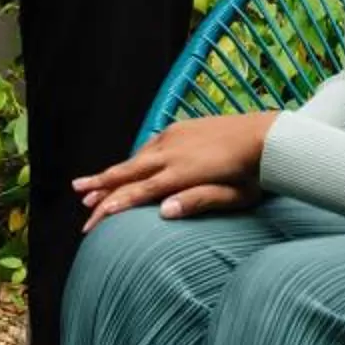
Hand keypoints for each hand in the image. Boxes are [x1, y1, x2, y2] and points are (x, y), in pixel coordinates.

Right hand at [74, 112, 276, 229]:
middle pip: (127, 171)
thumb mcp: (231, 197)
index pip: (138, 192)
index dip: (113, 205)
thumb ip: (198, 202)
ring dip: (112, 173)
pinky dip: (133, 160)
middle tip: (77, 195)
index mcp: (181, 173)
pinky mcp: (179, 128)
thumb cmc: (252, 176)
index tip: (93, 217)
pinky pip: (149, 146)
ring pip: (135, 158)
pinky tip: (129, 167)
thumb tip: (164, 212)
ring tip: (91, 184)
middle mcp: (171, 152)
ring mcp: (174, 137)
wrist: (267, 136)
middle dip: (99, 185)